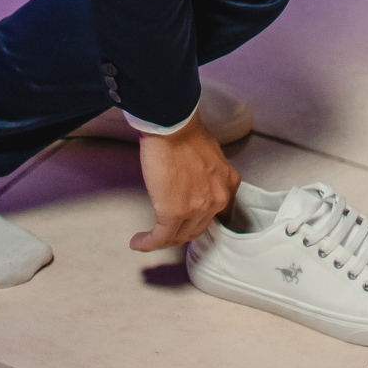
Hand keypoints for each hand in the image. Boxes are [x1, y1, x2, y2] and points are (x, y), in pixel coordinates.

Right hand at [130, 111, 239, 252]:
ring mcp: (197, 208)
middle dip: (180, 232)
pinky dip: (148, 243)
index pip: (216, 214)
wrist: (173, 125)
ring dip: (163, 240)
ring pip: (180, 236)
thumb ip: (207, 173)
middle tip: (165, 230)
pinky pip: (161, 237)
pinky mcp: (174, 213)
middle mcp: (218, 199)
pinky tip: (139, 242)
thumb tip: (192, 182)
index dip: (199, 222)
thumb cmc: (185, 130)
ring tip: (149, 239)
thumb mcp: (210, 153)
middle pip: (197, 228)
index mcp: (227, 183)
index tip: (187, 224)